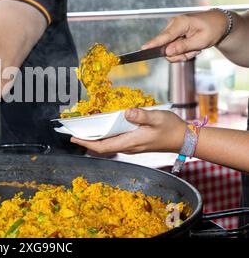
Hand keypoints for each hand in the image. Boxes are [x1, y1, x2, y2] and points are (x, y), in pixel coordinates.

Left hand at [71, 108, 186, 154]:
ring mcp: (132, 146)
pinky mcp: (135, 143)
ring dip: (95, 139)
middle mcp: (129, 147)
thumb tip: (126, 112)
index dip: (87, 143)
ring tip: (84, 131)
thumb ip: (141, 115)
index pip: (103, 147)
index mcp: (130, 142)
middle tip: (74, 134)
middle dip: (87, 142)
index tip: (74, 139)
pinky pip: (115, 141)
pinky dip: (105, 136)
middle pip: (102, 147)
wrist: (185, 139)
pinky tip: (103, 128)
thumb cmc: (171, 128)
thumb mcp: (156, 118)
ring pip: (108, 145)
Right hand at [142, 11, 228, 62]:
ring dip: (182, 53)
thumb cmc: (212, 29)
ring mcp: (172, 28)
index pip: (164, 36)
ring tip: (195, 49)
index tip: (143, 49)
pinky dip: (183, 50)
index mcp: (180, 23)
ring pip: (170, 49)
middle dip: (180, 54)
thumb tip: (167, 52)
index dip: (153, 44)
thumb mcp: (201, 41)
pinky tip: (192, 47)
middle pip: (166, 47)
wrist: (219, 23)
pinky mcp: (173, 33)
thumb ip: (182, 47)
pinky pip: (173, 47)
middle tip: (194, 52)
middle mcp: (173, 24)